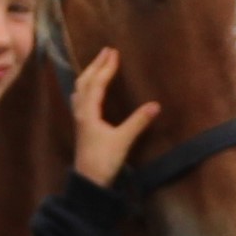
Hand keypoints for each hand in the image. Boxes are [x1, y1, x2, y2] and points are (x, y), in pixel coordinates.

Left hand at [66, 47, 160, 191]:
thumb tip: (155, 105)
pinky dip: (85, 89)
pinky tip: (88, 91)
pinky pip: (80, 100)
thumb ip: (138, 122)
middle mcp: (81, 113)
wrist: (88, 183)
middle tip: (106, 51)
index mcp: (89, 112)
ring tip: (97, 65)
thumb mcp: (123, 141)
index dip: (106, 68)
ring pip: (80, 91)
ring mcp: (80, 121)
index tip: (114, 53)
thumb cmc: (103, 161)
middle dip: (95, 66)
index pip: (97, 84)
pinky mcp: (82, 128)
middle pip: (84, 83)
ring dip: (88, 75)